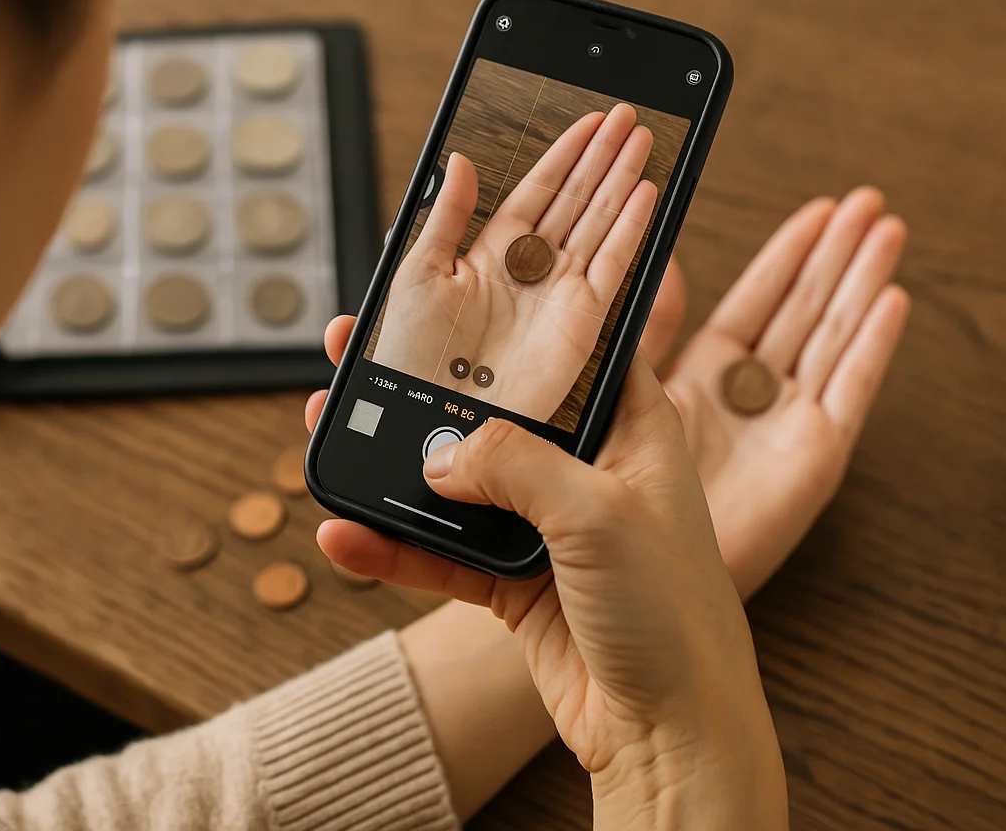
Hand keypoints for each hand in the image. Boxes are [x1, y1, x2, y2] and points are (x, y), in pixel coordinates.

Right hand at [307, 191, 909, 822]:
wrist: (672, 733)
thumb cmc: (674, 612)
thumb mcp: (599, 512)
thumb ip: (512, 464)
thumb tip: (435, 454)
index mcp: (631, 426)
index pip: (573, 340)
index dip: (519, 304)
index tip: (460, 272)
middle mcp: (587, 467)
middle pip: (492, 405)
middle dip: (426, 382)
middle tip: (361, 349)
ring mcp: (547, 524)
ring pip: (454, 477)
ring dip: (392, 462)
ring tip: (330, 427)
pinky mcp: (515, 582)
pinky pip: (440, 552)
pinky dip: (392, 546)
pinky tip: (343, 534)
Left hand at [372, 104, 656, 421]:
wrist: (434, 414)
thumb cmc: (413, 355)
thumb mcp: (417, 273)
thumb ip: (445, 215)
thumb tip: (458, 161)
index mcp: (492, 253)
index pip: (538, 190)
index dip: (565, 154)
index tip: (591, 120)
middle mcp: (531, 269)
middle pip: (577, 198)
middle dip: (603, 156)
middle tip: (628, 115)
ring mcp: (560, 292)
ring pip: (600, 221)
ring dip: (623, 180)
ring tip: (643, 139)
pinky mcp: (582, 320)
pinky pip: (614, 265)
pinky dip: (632, 229)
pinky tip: (646, 193)